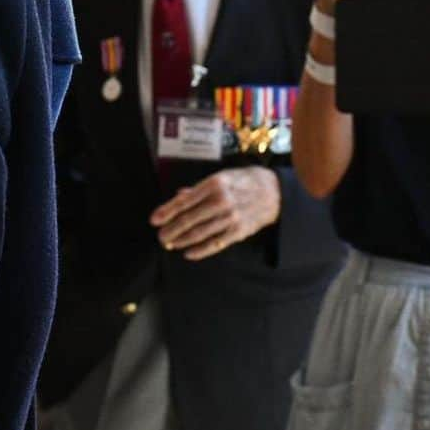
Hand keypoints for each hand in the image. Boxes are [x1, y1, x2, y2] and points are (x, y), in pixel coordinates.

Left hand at [148, 167, 280, 260]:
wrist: (274, 191)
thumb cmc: (245, 181)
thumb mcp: (223, 176)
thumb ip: (200, 189)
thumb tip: (179, 196)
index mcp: (215, 183)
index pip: (185, 201)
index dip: (167, 211)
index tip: (154, 219)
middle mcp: (222, 200)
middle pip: (189, 219)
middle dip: (171, 229)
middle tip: (160, 236)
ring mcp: (230, 217)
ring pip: (200, 233)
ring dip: (182, 240)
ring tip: (170, 244)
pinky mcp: (238, 231)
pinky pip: (215, 244)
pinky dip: (200, 250)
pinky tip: (188, 253)